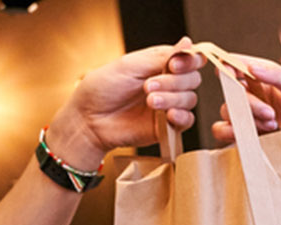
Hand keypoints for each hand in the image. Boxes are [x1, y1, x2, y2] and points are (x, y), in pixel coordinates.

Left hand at [48, 38, 205, 169]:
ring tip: (149, 101)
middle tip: (148, 86)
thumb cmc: (102, 89)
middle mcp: (167, 83)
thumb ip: (162, 56)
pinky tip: (168, 115)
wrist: (88, 119)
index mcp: (160, 64)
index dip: (189, 61)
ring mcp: (168, 105)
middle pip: (192, 79)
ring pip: (189, 99)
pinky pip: (187, 121)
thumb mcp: (130, 65)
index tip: (174, 65)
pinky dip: (181, 117)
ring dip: (172, 98)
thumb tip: (187, 42)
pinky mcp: (167, 126)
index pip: (189, 59)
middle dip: (174, 82)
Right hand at [208, 54, 280, 204]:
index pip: (238, 65)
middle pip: (231, 91)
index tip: (227, 72)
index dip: (228, 66)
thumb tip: (251, 67)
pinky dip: (231, 132)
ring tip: (272, 126)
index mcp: (265, 77)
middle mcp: (254, 94)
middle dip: (249, 103)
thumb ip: (277, 74)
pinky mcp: (247, 135)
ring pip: (227, 111)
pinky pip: (224, 131)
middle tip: (271, 114)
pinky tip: (253, 136)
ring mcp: (250, 115)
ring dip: (246, 119)